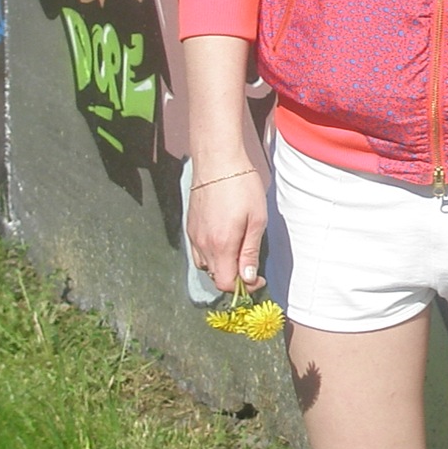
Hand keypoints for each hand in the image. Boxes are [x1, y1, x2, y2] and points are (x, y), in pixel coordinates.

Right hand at [186, 162, 267, 293]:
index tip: (258, 278)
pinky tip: (225, 243)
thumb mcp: (256, 219)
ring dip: (222, 267)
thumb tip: (248, 278)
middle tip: (252, 266)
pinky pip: (198, 252)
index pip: (226, 283)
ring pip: (206, 266)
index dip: (244, 288)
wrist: (217, 161)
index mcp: (221, 245)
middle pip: (215, 277)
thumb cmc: (242, 186)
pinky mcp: (190, 227)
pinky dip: (212, 256)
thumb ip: (250, 252)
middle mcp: (202, 244)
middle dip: (235, 278)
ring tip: (239, 253)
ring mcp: (193, 236)